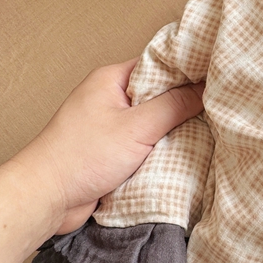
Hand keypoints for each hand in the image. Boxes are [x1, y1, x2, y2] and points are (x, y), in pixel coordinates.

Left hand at [10, 59, 203, 233]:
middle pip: (158, 92)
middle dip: (183, 103)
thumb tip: (207, 88)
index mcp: (111, 78)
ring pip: (152, 120)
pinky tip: (182, 153)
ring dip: (171, 129)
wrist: (45, 198)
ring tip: (205, 131)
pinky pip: (143, 142)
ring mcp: (109, 124)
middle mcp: (109, 96)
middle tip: (216, 108)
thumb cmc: (82, 156)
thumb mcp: (137, 128)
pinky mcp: (110, 149)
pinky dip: (159, 148)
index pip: (159, 63)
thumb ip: (175, 106)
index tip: (217, 78)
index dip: (188, 70)